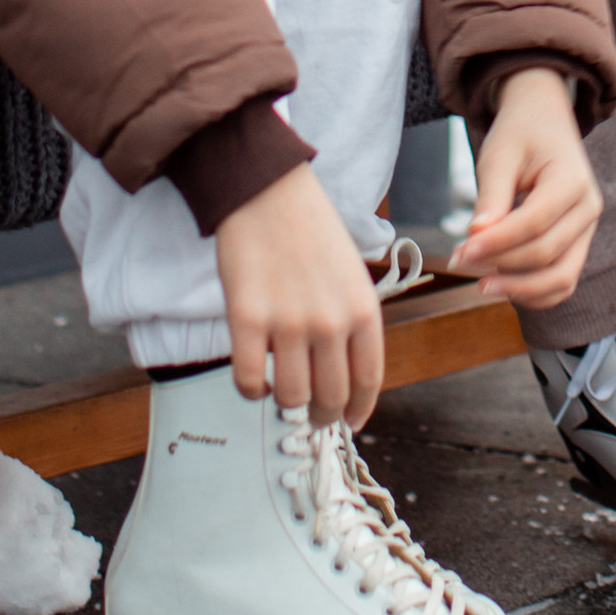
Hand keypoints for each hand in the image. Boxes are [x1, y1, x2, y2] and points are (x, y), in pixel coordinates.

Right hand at [215, 166, 386, 428]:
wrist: (267, 191)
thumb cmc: (310, 231)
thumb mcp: (351, 275)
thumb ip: (351, 322)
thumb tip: (344, 377)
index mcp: (363, 311)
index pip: (367, 383)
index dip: (357, 412)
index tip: (348, 423)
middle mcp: (332, 322)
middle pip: (331, 398)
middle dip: (321, 416)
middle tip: (310, 415)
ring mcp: (289, 323)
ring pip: (291, 397)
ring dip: (286, 403)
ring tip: (280, 389)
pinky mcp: (248, 319)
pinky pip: (249, 380)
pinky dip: (251, 390)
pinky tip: (255, 378)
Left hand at [456, 69, 600, 309]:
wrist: (544, 120)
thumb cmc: (521, 133)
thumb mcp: (499, 156)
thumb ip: (491, 198)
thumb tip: (476, 239)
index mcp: (573, 180)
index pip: (534, 223)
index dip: (497, 242)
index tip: (462, 250)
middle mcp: (588, 208)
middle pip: (547, 254)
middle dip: (502, 265)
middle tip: (460, 262)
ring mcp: (587, 229)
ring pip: (562, 278)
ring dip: (520, 288)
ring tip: (481, 283)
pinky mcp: (577, 243)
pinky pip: (563, 281)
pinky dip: (535, 293)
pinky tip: (503, 286)